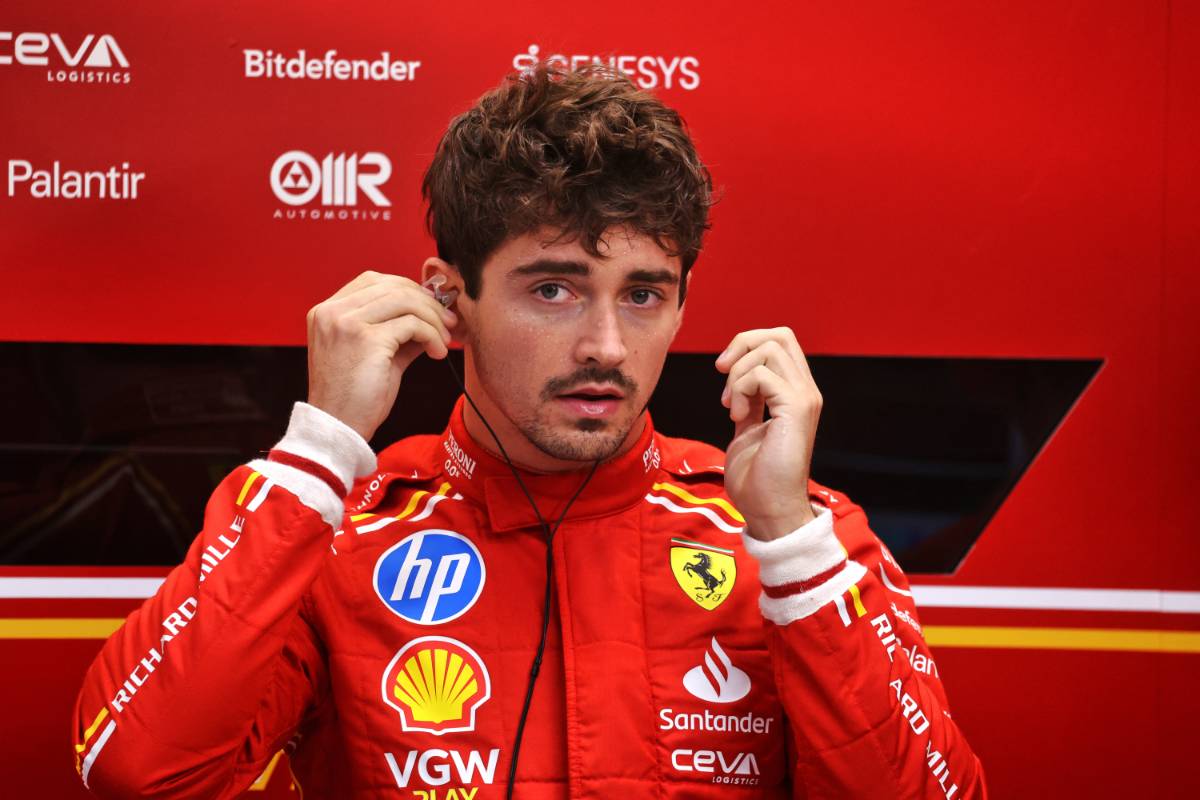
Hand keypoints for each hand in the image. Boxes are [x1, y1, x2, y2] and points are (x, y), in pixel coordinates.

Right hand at [306, 270, 456, 440]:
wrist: (339, 428)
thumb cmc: (355, 397)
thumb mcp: (374, 353)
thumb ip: (396, 329)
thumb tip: (432, 312)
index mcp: (327, 311)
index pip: (374, 280)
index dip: (408, 289)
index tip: (431, 308)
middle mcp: (332, 311)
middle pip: (393, 286)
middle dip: (428, 302)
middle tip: (448, 323)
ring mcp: (346, 323)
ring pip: (405, 300)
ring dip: (434, 319)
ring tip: (445, 341)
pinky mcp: (367, 339)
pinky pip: (412, 324)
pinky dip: (432, 335)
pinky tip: (437, 353)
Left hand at [716, 327, 821, 540]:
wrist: (769, 510)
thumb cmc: (758, 478)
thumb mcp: (748, 428)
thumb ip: (749, 401)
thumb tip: (737, 377)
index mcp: (796, 394)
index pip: (780, 342)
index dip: (747, 347)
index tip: (725, 375)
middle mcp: (806, 391)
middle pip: (779, 335)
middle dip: (742, 346)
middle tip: (723, 374)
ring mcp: (804, 399)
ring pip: (769, 349)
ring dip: (738, 374)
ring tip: (732, 407)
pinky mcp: (795, 409)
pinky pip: (761, 374)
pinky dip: (739, 390)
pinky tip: (736, 417)